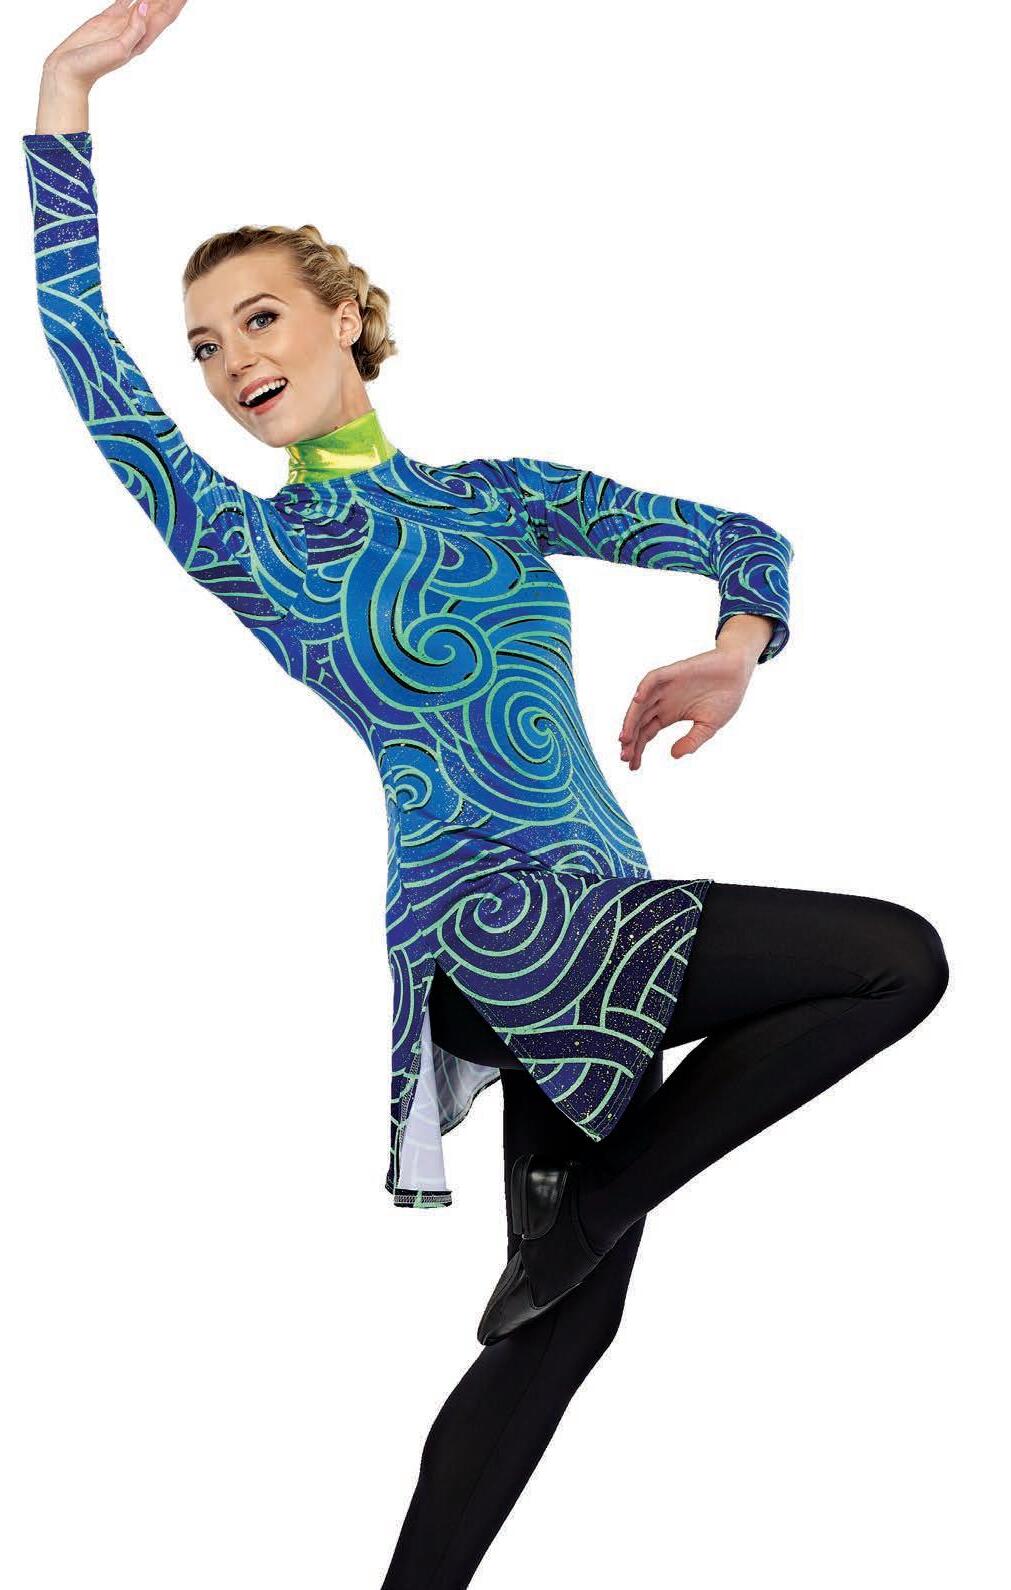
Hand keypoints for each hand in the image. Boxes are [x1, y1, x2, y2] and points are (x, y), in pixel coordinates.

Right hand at [39, 0, 187, 102]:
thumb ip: (134, 30)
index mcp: (142, 39)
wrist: (69, 72)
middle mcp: (135, 30)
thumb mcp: (119, 50)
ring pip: (143, 2)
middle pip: (158, 7)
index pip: (165, 15)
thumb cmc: (93, 66)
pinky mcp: (107, 19)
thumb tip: (145, 6)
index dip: (176, 2)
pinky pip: (123, 0)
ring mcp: (121, 23)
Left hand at [618, 646, 756, 770]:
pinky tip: (638, 700)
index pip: (646, 733)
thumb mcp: (709, 726)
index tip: (633, 766)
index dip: (637, 749)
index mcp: (669, 714)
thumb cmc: (725, 697)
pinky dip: (644, 687)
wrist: (738, 672)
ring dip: (631, 719)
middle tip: (624, 756)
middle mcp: (663, 701)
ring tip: (625, 738)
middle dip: (630, 739)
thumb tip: (673, 755)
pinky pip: (653, 678)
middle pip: (639, 721)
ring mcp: (666, 687)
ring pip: (641, 703)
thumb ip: (692, 741)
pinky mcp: (673, 672)